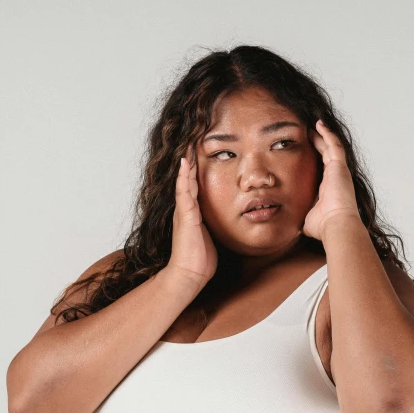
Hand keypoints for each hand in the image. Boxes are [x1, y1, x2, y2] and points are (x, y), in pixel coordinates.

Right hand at [167, 144, 217, 289]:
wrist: (188, 274)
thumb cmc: (200, 260)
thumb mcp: (212, 237)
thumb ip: (215, 226)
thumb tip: (229, 222)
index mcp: (192, 213)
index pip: (196, 186)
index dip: (198, 170)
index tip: (203, 152)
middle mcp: (186, 209)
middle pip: (189, 179)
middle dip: (192, 160)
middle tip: (194, 138)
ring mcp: (184, 212)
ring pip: (185, 181)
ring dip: (187, 162)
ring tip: (189, 143)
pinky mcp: (185, 216)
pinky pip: (184, 192)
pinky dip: (184, 177)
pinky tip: (185, 162)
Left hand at [302, 120, 360, 239]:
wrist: (335, 225)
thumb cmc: (323, 226)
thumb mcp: (306, 219)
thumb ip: (300, 217)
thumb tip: (291, 226)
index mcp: (328, 187)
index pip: (321, 167)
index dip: (315, 156)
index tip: (305, 148)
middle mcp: (335, 177)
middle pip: (327, 153)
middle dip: (318, 141)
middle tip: (308, 131)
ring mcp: (339, 171)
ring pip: (331, 146)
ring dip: (323, 134)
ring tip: (314, 124)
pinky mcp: (340, 166)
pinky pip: (334, 144)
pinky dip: (327, 134)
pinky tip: (318, 125)